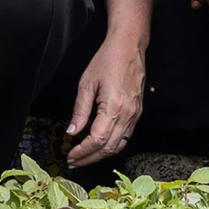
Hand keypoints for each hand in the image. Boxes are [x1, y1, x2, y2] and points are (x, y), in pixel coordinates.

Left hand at [64, 34, 145, 167]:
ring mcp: (135, 115)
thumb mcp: (86, 83)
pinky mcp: (137, 112)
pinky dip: (112, 144)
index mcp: (113, 108)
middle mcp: (127, 115)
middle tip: (74, 161)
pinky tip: (100, 144)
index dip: (82, 152)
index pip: (96, 140)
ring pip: (119, 145)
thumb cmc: (108, 60)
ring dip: (101, 154)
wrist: (129, 47)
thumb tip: (72, 132)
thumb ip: (80, 110)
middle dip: (90, 158)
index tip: (70, 156)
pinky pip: (126, 136)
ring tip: (84, 156)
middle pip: (108, 148)